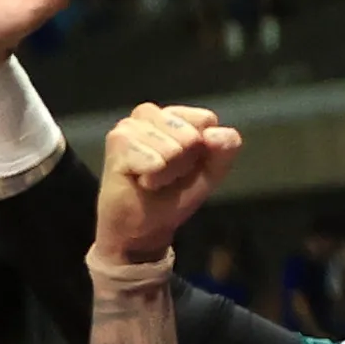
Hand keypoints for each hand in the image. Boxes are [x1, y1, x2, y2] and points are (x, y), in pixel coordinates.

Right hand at [91, 102, 244, 273]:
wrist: (144, 229)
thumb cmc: (173, 196)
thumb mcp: (212, 171)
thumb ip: (226, 147)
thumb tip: (213, 134)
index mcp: (173, 115)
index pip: (205, 119)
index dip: (202, 150)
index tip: (185, 165)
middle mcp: (149, 114)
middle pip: (189, 135)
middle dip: (183, 163)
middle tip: (165, 176)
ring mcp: (130, 125)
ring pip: (171, 148)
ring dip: (167, 173)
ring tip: (152, 180)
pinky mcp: (117, 141)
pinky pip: (153, 160)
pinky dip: (153, 177)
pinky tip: (141, 182)